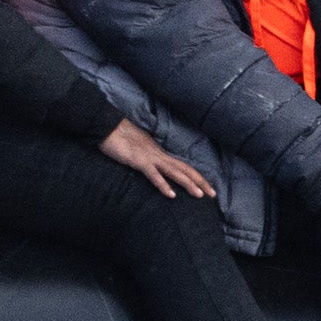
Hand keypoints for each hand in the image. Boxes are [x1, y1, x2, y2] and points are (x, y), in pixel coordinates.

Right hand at [101, 117, 218, 202]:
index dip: (195, 176)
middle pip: (184, 169)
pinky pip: (154, 175)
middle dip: (200, 182)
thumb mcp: (136, 150)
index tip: (206, 187)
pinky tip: (171, 195)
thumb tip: (151, 165)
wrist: (107, 126)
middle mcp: (158, 155)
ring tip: (200, 195)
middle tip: (214, 194)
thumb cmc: (119, 137)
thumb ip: (145, 158)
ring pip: (174, 172)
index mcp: (158, 153)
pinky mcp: (139, 161)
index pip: (182, 166)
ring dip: (188, 184)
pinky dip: (163, 185)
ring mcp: (150, 158)